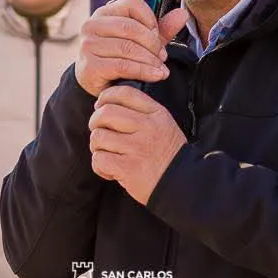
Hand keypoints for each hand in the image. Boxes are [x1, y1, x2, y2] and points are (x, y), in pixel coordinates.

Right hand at [75, 0, 189, 96]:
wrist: (98, 84)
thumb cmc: (119, 57)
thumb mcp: (142, 41)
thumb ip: (161, 28)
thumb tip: (183, 13)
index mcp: (104, 13)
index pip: (133, 3)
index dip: (151, 19)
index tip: (158, 35)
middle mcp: (92, 25)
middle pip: (130, 27)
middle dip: (153, 44)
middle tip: (163, 57)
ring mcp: (88, 46)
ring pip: (128, 48)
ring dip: (150, 60)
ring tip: (161, 69)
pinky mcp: (89, 66)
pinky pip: (122, 66)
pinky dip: (143, 71)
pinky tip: (154, 76)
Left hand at [89, 84, 186, 204]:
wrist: (183, 184)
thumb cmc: (168, 154)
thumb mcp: (164, 125)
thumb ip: (143, 112)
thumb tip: (108, 105)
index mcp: (157, 114)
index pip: (125, 93)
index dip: (106, 96)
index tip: (100, 105)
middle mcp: (147, 128)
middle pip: (106, 113)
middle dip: (95, 121)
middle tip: (98, 131)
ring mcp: (137, 148)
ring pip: (99, 137)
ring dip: (96, 146)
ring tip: (106, 154)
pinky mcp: (128, 168)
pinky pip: (99, 159)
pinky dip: (99, 166)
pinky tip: (110, 170)